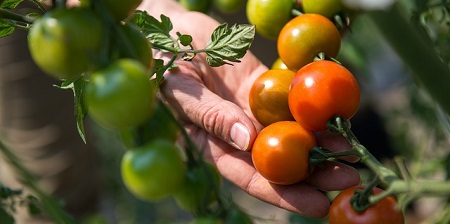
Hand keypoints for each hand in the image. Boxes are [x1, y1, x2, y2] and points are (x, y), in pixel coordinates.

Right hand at [140, 0, 359, 217]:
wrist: (172, 30)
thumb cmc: (164, 61)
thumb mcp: (181, 89)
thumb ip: (210, 115)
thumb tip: (245, 141)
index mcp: (213, 143)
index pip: (250, 176)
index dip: (283, 194)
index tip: (317, 205)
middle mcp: (238, 134)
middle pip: (278, 162)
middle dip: (313, 174)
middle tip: (348, 179)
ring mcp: (253, 111)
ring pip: (290, 134)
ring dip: (321, 145)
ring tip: (352, 152)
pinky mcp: (264, 87)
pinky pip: (291, 102)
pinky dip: (312, 112)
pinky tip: (336, 118)